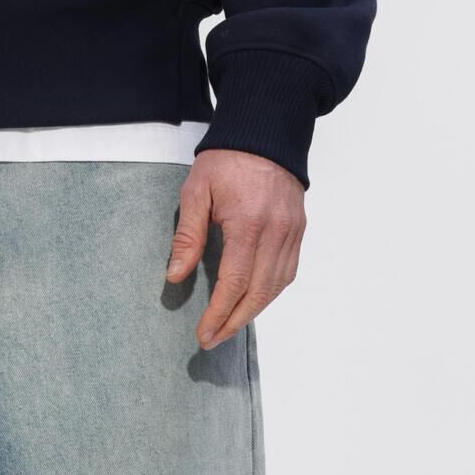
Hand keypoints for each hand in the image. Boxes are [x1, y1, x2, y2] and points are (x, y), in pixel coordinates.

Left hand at [166, 150, 304, 350]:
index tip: (204, 333)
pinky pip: (288, 272)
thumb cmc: (226, 161)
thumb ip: (188, 235)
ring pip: (276, 287)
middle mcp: (276, 232)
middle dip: (234, 322)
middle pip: (259, 293)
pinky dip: (271, 293)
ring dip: (253, 312)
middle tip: (212, 339)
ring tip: (228, 326)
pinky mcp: (299, 231)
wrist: (264, 134)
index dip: (219, 313)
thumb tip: (175, 276)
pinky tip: (253, 301)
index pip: (235, 282)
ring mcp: (292, 233)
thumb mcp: (196, 191)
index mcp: (248, 223)